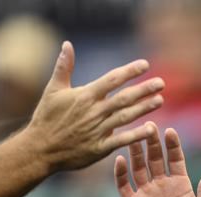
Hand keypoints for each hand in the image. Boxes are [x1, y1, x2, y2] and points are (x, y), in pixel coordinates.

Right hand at [21, 41, 163, 172]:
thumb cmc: (46, 118)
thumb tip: (67, 44)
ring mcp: (97, 129)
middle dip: (143, 89)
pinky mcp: (99, 147)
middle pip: (124, 97)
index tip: (145, 65)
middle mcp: (94, 111)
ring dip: (144, 108)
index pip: (112, 79)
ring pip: (126, 116)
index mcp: (84, 96)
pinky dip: (136, 135)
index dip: (129, 71)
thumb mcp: (53, 90)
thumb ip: (64, 67)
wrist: (39, 149)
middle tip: (161, 83)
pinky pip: (121, 140)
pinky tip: (152, 130)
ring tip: (160, 100)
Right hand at [115, 125, 200, 196]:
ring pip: (138, 167)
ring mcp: (146, 194)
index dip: (173, 146)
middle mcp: (162, 186)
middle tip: (149, 126)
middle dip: (152, 143)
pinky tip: (119, 158)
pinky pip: (123, 184)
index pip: (175, 160)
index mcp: (180, 186)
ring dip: (135, 152)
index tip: (170, 131)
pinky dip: (120, 172)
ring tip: (133, 135)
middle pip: (155, 159)